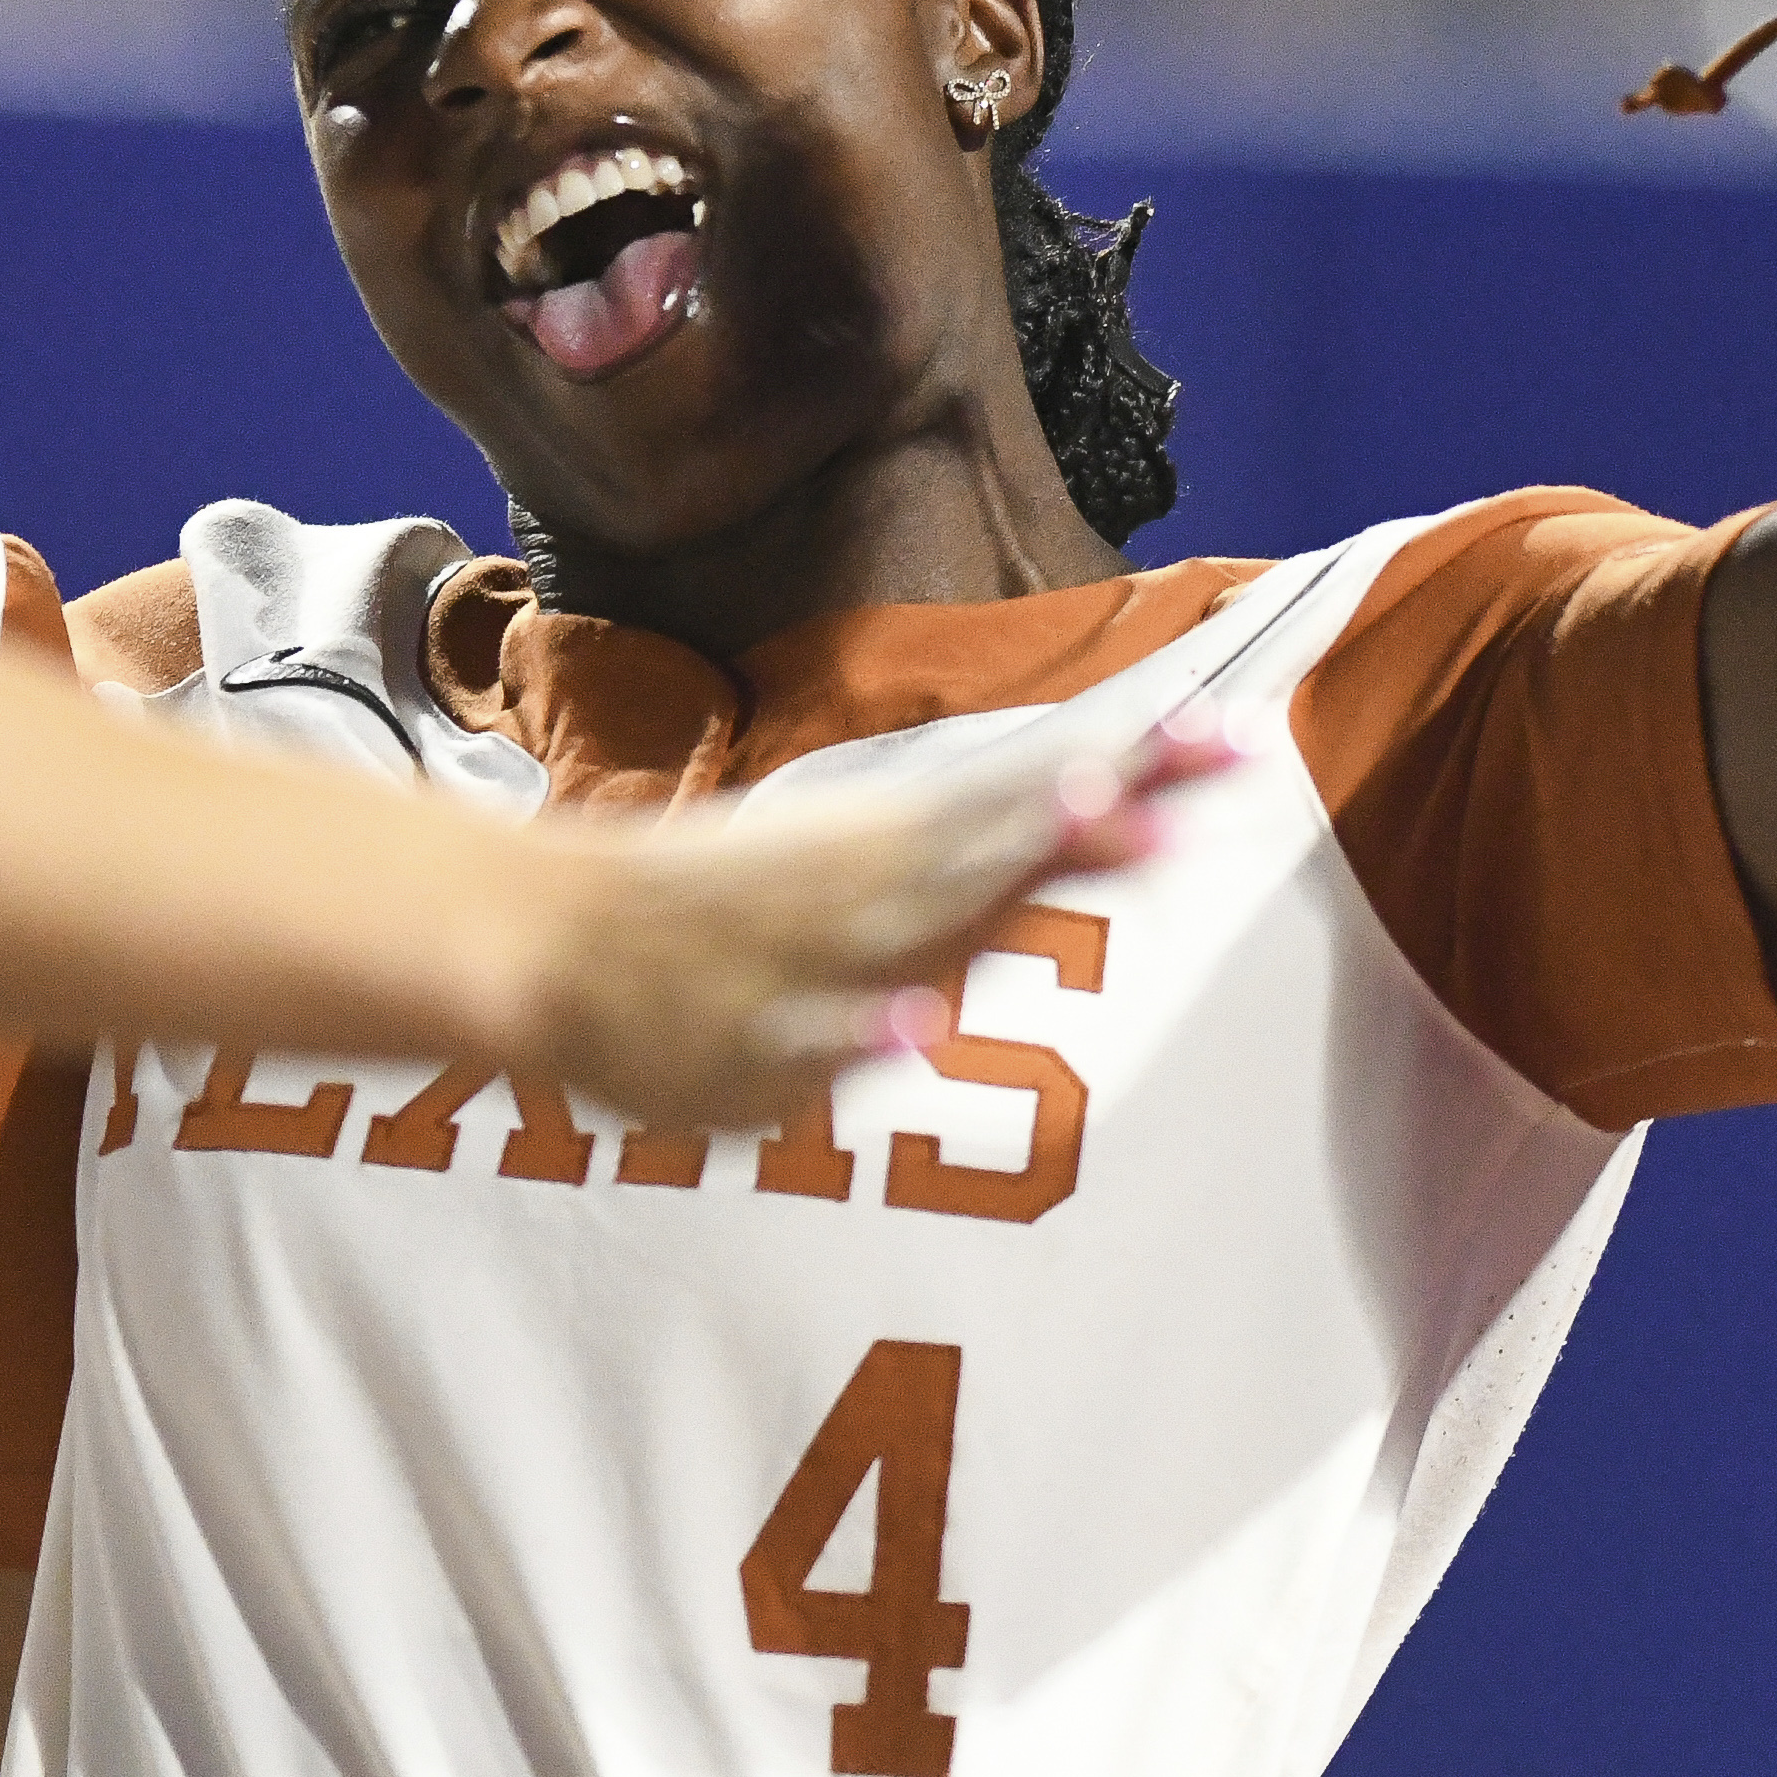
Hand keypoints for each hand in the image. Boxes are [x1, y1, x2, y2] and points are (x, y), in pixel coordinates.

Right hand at [517, 711, 1233, 1134]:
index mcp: (896, 841)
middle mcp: (873, 887)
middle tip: (1204, 762)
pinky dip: (868, 1031)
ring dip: (1012, 867)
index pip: (1036, 796)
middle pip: (1013, 839)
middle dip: (1110, 807)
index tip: (1237, 736)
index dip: (1140, 769)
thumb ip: (978, 853)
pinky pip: (820, 1038)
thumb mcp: (853, 863)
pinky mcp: (759, 1040)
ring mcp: (818, 957)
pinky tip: (924, 1027)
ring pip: (930, 913)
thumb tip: (1118, 802)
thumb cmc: (713, 912)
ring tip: (1098, 821)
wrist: (539, 943)